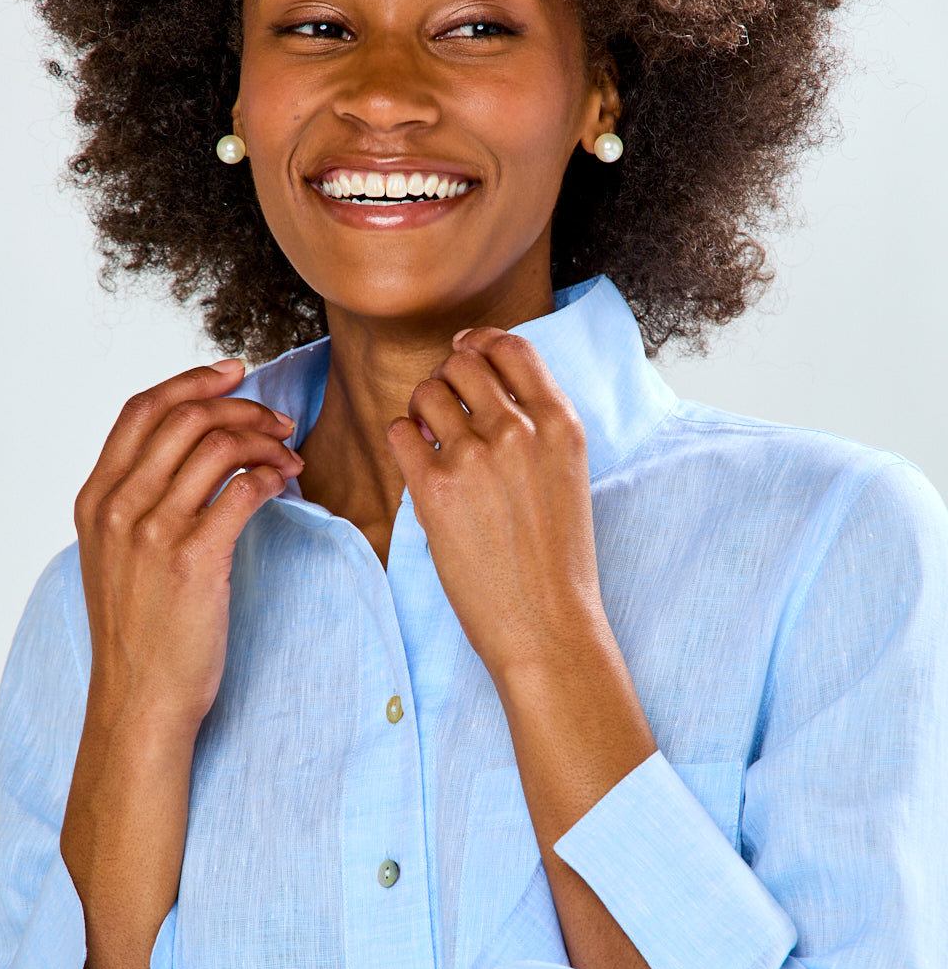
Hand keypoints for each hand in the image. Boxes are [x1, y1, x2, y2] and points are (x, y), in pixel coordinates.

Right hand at [74, 358, 302, 735]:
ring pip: (218, 447)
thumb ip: (138, 503)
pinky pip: (243, 490)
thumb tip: (190, 453)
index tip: (235, 372)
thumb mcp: (117, 557)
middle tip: (280, 422)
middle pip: (185, 418)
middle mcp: (118, 507)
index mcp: (95, 498)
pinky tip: (286, 483)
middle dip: (242, 408)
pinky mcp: (193, 561)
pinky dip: (271, 475)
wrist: (140, 698)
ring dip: (265, 440)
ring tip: (290, 456)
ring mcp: (152, 533)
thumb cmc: (140, 631)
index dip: (192, 381)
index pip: (141, 410)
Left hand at [385, 326, 606, 686]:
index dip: (480, 343)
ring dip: (420, 408)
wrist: (547, 625)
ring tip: (429, 440)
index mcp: (560, 424)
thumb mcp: (568, 476)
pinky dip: (402, 441)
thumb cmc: (557, 561)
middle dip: (446, 378)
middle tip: (443, 410)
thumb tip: (484, 383)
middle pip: (463, 362)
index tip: (464, 354)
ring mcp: (476, 457)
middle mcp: (519, 430)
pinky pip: (399, 433)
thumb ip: (537, 426)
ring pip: (427, 391)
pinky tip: (417, 466)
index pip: (513, 347)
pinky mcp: (435, 489)